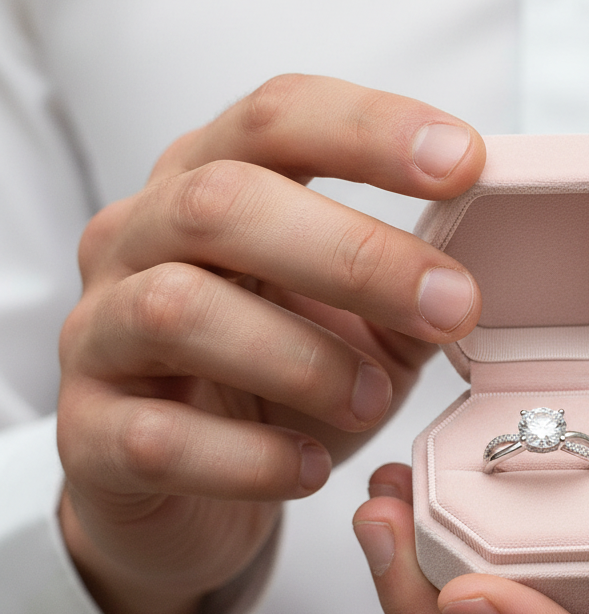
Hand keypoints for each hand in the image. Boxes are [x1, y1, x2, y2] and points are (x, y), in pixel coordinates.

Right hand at [58, 75, 484, 613]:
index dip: (370, 130)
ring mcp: (99, 336)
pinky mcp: (88, 435)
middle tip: (452, 304)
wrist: (194, 492)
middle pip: (221, 203)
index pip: (275, 120)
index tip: (466, 162)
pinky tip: (309, 469)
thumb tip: (476, 270)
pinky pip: (158, 438)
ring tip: (377, 400)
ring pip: (180, 310)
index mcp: (208, 189)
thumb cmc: (282, 391)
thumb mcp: (360, 330)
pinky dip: (253, 459)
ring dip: (306, 358)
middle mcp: (137, 243)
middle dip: (355, 253)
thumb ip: (410, 294)